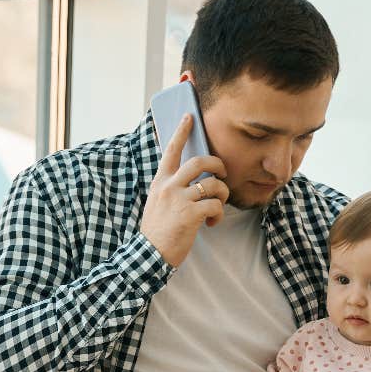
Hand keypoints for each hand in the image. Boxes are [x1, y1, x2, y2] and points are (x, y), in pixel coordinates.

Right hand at [141, 114, 229, 266]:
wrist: (148, 255)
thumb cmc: (157, 231)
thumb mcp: (158, 203)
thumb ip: (171, 188)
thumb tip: (195, 181)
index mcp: (160, 182)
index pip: (171, 150)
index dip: (182, 131)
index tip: (190, 116)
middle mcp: (169, 186)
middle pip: (200, 161)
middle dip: (218, 165)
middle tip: (222, 173)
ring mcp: (179, 199)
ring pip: (213, 184)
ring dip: (222, 195)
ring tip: (217, 208)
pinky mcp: (190, 214)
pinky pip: (215, 205)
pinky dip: (219, 215)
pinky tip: (212, 223)